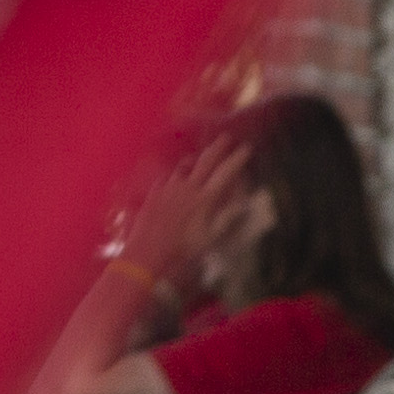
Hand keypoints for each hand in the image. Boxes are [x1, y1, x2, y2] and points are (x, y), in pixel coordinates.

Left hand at [120, 139, 249, 286]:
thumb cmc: (183, 251)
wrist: (147, 256)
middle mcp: (187, 188)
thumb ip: (227, 218)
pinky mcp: (153, 194)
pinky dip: (175, 175)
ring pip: (184, 167)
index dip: (237, 160)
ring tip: (199, 157)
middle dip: (217, 149)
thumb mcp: (211, 239)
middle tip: (226, 138)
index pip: (225, 173)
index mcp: (205, 198)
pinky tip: (174, 177)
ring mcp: (168, 189)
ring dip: (195, 160)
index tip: (246, 148)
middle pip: (205, 162)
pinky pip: (166, 178)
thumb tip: (242, 203)